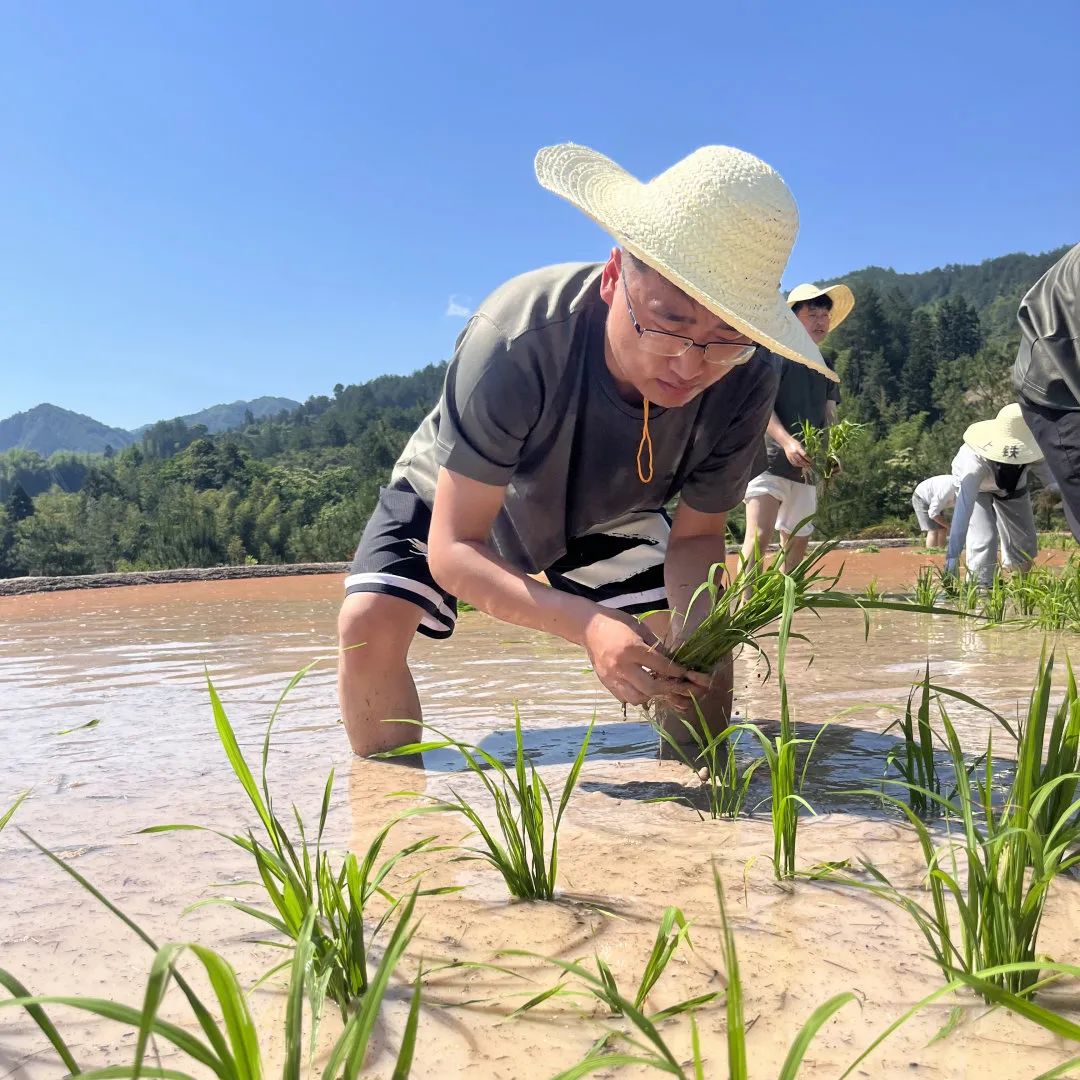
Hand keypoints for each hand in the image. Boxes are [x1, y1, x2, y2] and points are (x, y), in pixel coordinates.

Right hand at [582, 610, 709, 707]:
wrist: (589, 627)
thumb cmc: (618, 623)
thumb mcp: (641, 629)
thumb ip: (656, 647)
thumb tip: (673, 663)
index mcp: (632, 649)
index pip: (661, 666)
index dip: (677, 672)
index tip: (686, 674)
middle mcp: (622, 666)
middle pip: (650, 688)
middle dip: (668, 689)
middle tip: (677, 686)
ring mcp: (612, 677)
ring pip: (637, 698)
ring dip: (651, 696)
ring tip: (658, 688)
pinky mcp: (606, 683)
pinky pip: (624, 697)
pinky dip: (637, 696)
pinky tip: (642, 688)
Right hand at [783, 438, 811, 470]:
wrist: (786, 442)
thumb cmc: (795, 443)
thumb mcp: (800, 445)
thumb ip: (804, 451)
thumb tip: (809, 457)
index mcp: (797, 449)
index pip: (804, 455)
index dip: (808, 459)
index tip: (812, 461)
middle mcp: (794, 453)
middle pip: (801, 460)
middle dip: (806, 463)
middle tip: (810, 465)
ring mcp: (791, 456)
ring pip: (797, 463)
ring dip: (802, 465)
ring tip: (806, 466)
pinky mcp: (789, 458)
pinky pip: (793, 463)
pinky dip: (797, 465)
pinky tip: (800, 465)